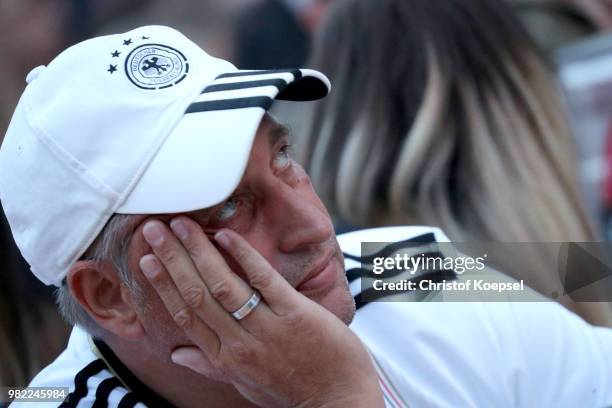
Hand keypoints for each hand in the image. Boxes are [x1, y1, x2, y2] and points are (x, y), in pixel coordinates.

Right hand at [139, 216, 383, 407]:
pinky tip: (227, 235)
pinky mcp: (295, 314)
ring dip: (198, 251)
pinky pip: (264, 280)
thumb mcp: (245, 384)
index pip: (184, 315)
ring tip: (181, 224)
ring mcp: (267, 327)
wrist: (339, 402)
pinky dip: (244, 257)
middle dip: (172, 259)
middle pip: (196, 294)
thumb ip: (211, 365)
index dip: (163, 285)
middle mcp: (239, 343)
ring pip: (222, 285)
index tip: (147, 260)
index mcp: (224, 358)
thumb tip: (178, 355)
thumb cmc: (292, 390)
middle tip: (154, 229)